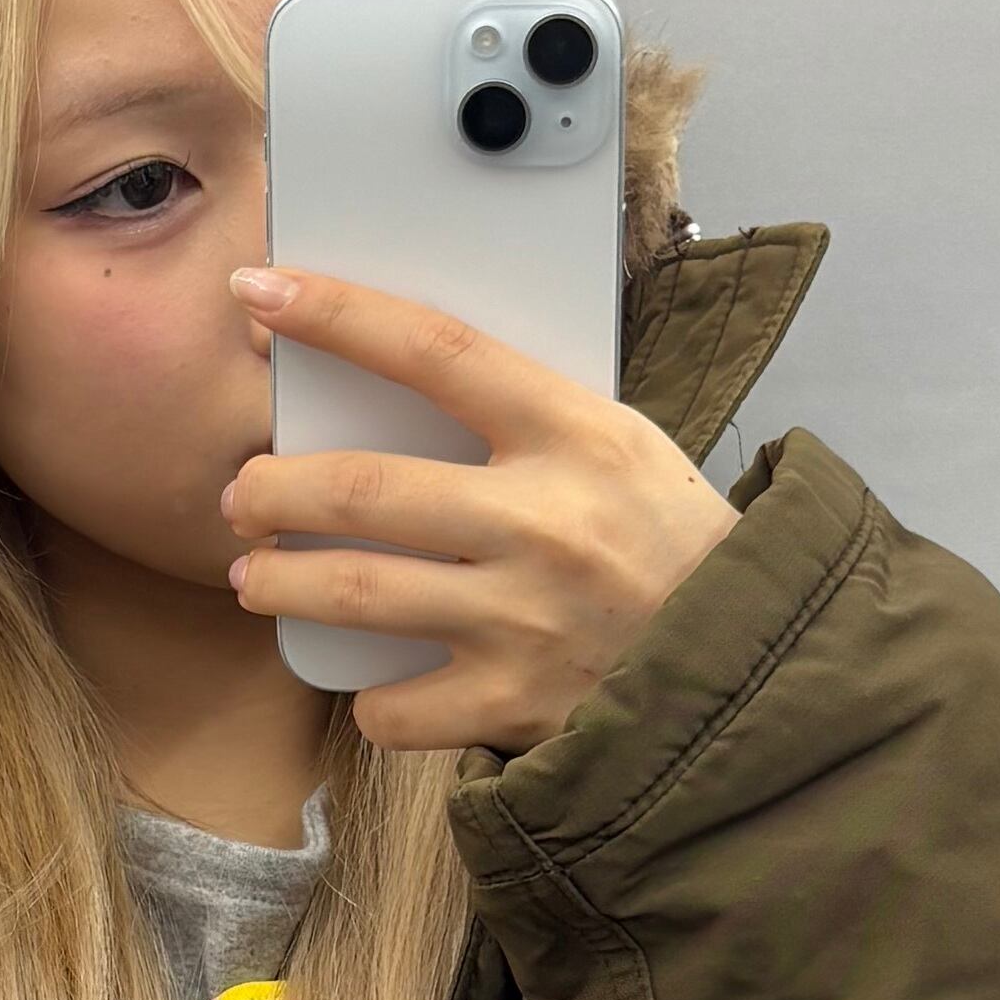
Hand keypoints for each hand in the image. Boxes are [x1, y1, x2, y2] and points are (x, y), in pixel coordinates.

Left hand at [220, 262, 735, 753]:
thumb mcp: (619, 448)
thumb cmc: (671, 545)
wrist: (756, 666)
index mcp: (576, 433)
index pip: (433, 349)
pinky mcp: (516, 705)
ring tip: (255, 575)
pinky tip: (374, 683)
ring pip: (355, 593)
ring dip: (280, 583)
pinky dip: (372, 698)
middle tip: (243, 492)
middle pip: (362, 487)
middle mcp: (545, 521)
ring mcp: (527, 618)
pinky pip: (396, 706)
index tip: (258, 293)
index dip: (335, 315)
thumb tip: (382, 385)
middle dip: (272, 488)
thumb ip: (519, 419)